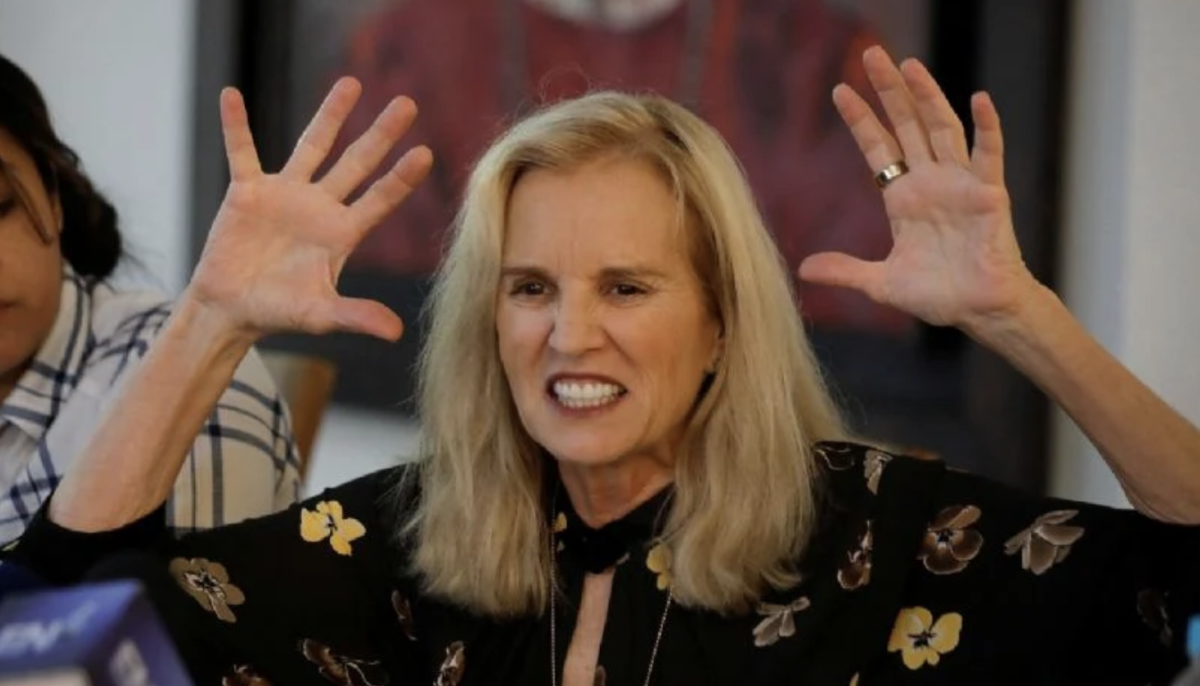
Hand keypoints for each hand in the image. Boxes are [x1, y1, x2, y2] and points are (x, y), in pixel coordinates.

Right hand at [186, 77, 432, 341]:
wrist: (232, 309)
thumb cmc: (279, 312)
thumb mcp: (320, 315)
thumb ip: (356, 316)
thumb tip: (396, 333)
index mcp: (343, 233)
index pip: (380, 199)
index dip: (401, 178)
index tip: (424, 154)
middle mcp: (321, 207)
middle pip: (358, 162)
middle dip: (381, 134)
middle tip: (408, 103)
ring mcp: (286, 194)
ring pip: (312, 146)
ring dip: (330, 116)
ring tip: (351, 83)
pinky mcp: (247, 192)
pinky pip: (241, 151)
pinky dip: (235, 126)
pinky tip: (231, 94)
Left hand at [798, 46, 1037, 332]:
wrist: (978, 311)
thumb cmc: (939, 295)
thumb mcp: (881, 284)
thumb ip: (847, 271)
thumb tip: (804, 269)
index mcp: (903, 198)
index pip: (878, 148)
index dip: (860, 120)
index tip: (840, 91)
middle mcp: (931, 182)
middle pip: (907, 125)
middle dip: (889, 91)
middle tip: (871, 54)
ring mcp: (960, 184)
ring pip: (941, 129)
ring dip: (926, 96)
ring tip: (909, 65)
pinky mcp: (989, 193)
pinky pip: (989, 154)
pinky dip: (987, 126)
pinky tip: (978, 98)